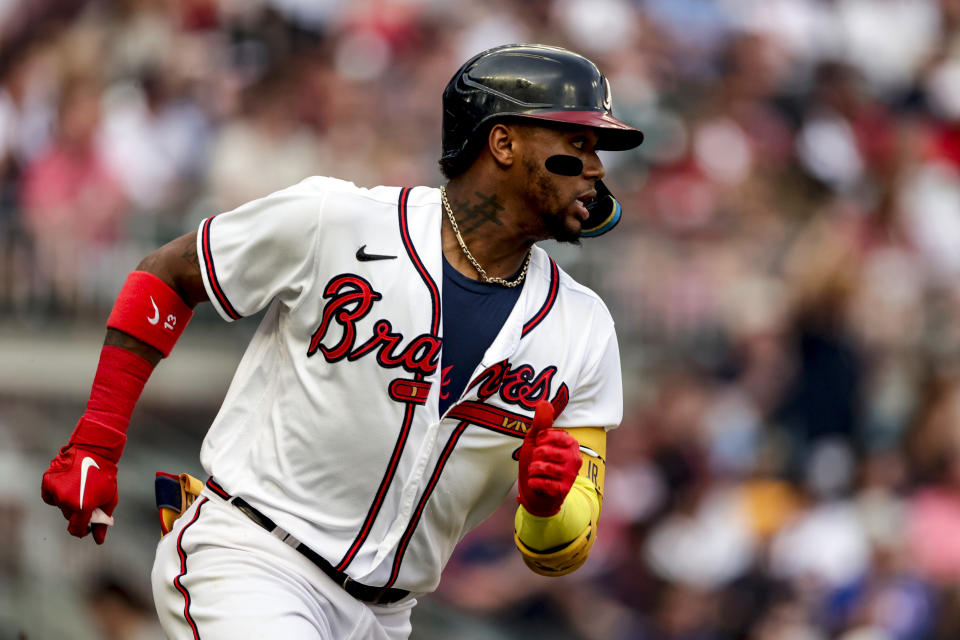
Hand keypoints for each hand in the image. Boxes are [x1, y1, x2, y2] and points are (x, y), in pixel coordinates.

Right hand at [41, 444, 118, 543]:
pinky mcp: (48, 481)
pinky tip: (67, 486)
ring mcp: (56, 491)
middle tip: (87, 500)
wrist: (94, 450)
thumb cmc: (105, 476)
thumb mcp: (110, 499)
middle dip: (78, 512)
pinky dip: (56, 494)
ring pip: (60, 505)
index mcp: (83, 507)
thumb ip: (103, 522)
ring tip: (80, 488)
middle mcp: (66, 501)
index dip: (82, 530)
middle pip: (69, 516)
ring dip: (68, 502)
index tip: (87, 527)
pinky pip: (50, 496)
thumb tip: (98, 541)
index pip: (76, 529)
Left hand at [518, 401, 581, 516]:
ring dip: (533, 471)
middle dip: (533, 458)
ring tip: (538, 473)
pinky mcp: (565, 489)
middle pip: (542, 452)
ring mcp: (571, 474)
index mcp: (570, 442)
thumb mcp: (535, 440)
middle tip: (538, 463)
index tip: (540, 446)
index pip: (547, 435)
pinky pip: (541, 482)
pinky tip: (539, 485)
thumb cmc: (537, 462)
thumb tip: (545, 401)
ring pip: (541, 467)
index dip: (537, 442)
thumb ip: (541, 422)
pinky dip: (534, 484)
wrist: (537, 493)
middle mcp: (575, 456)